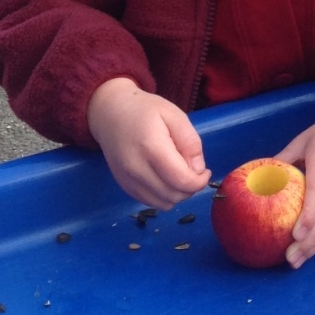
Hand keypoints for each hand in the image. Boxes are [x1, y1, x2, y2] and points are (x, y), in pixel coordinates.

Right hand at [87, 77, 210, 208]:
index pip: (181, 181)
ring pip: (163, 204)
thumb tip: (198, 170)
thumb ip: (190, 142)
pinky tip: (166, 179)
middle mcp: (136, 169)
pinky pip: (150, 202)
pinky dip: (163, 197)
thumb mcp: (175, 116)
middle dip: (191, 188)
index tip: (205, 171)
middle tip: (194, 171)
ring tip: (180, 175)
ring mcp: (127, 180)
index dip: (199, 182)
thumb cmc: (144, 111)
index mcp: (152, 148)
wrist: (110, 114)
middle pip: (173, 195)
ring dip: (178, 195)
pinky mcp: (123, 186)